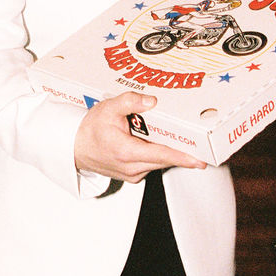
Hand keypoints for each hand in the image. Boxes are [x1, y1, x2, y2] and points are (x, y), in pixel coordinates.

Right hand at [74, 92, 205, 180]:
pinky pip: (153, 164)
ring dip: (170, 151)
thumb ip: (130, 102)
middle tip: (201, 143)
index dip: (182, 157)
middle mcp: (131, 167)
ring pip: (160, 162)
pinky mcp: (133, 175)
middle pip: (165, 159)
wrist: (75, 147)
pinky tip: (158, 142)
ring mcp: (133, 174)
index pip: (161, 155)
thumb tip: (150, 101)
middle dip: (183, 152)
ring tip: (181, 138)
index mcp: (126, 152)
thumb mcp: (108, 108)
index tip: (199, 159)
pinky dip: (159, 154)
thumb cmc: (90, 129)